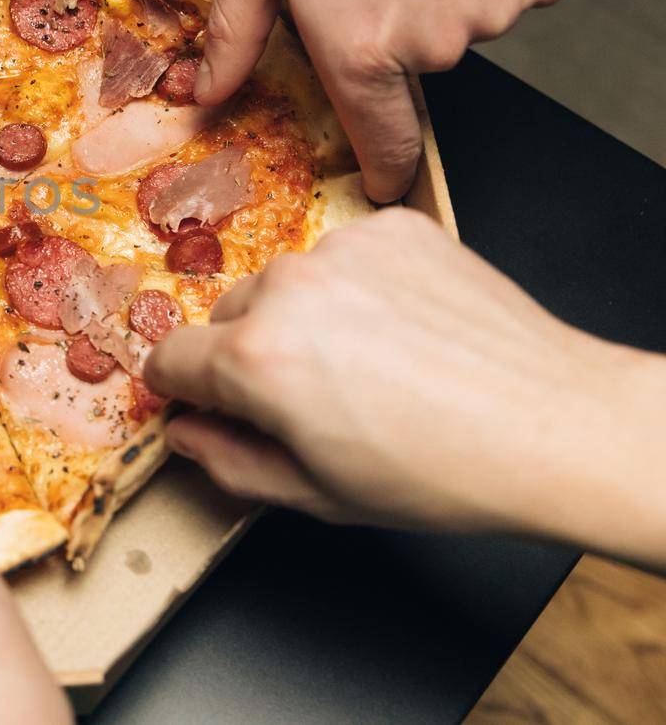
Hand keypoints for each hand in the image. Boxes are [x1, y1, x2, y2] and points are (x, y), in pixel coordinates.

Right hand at [145, 209, 665, 568]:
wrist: (555, 425)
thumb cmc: (443, 471)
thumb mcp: (319, 495)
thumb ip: (230, 463)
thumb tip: (185, 433)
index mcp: (255, 360)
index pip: (169, 358)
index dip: (184, 389)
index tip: (206, 402)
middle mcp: (288, 288)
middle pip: (228, 316)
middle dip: (251, 354)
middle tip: (314, 397)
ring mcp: (344, 250)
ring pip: (288, 283)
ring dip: (306, 316)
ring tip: (372, 363)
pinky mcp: (394, 229)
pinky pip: (347, 256)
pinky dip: (361, 287)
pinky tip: (405, 331)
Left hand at [197, 0, 580, 201]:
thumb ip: (236, 31)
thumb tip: (208, 93)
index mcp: (358, 50)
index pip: (381, 143)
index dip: (381, 168)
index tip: (380, 178)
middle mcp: (432, 47)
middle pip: (413, 64)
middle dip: (394, 25)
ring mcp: (494, 15)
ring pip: (461, 22)